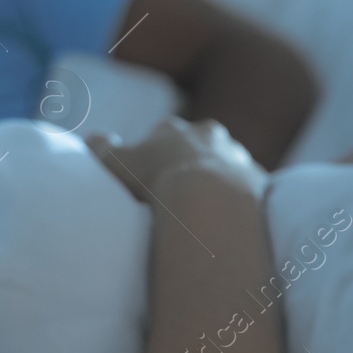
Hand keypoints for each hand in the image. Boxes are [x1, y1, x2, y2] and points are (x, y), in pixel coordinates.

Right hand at [86, 116, 268, 204]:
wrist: (209, 200)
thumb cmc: (155, 180)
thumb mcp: (115, 162)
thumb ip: (100, 147)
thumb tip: (92, 138)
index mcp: (175, 130)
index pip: (164, 134)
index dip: (156, 152)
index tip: (151, 171)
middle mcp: (211, 137)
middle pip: (201, 145)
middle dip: (192, 161)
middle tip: (180, 189)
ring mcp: (239, 158)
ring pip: (229, 166)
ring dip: (220, 181)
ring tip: (206, 209)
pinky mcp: (261, 184)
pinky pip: (250, 192)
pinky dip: (241, 202)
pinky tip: (229, 221)